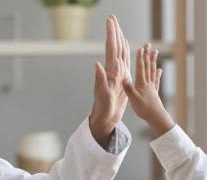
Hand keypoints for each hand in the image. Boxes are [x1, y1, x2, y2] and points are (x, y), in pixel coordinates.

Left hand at [90, 15, 130, 147]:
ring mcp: (117, 73)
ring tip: (118, 28)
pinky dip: (125, 51)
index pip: (111, 48)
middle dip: (114, 32)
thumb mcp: (102, 94)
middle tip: (112, 18)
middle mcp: (113, 70)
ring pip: (119, 52)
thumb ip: (100, 79)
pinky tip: (125, 47)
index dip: (111, 34)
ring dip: (119, 39)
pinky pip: (124, 61)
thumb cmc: (103, 108)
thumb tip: (96, 63)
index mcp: (110, 71)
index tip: (110, 21)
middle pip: (114, 46)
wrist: (104, 118)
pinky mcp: (121, 78)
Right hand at [123, 43, 174, 135]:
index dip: (140, 58)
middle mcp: (148, 83)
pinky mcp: (154, 91)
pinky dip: (158, 73)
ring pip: (153, 70)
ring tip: (155, 52)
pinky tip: (160, 70)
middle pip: (148, 66)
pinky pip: (156, 80)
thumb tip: (124, 78)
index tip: (140, 48)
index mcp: (141, 84)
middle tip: (149, 44)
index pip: (141, 68)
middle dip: (147, 55)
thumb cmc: (143, 109)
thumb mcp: (133, 99)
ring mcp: (152, 86)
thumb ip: (129, 88)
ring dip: (153, 60)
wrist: (155, 117)